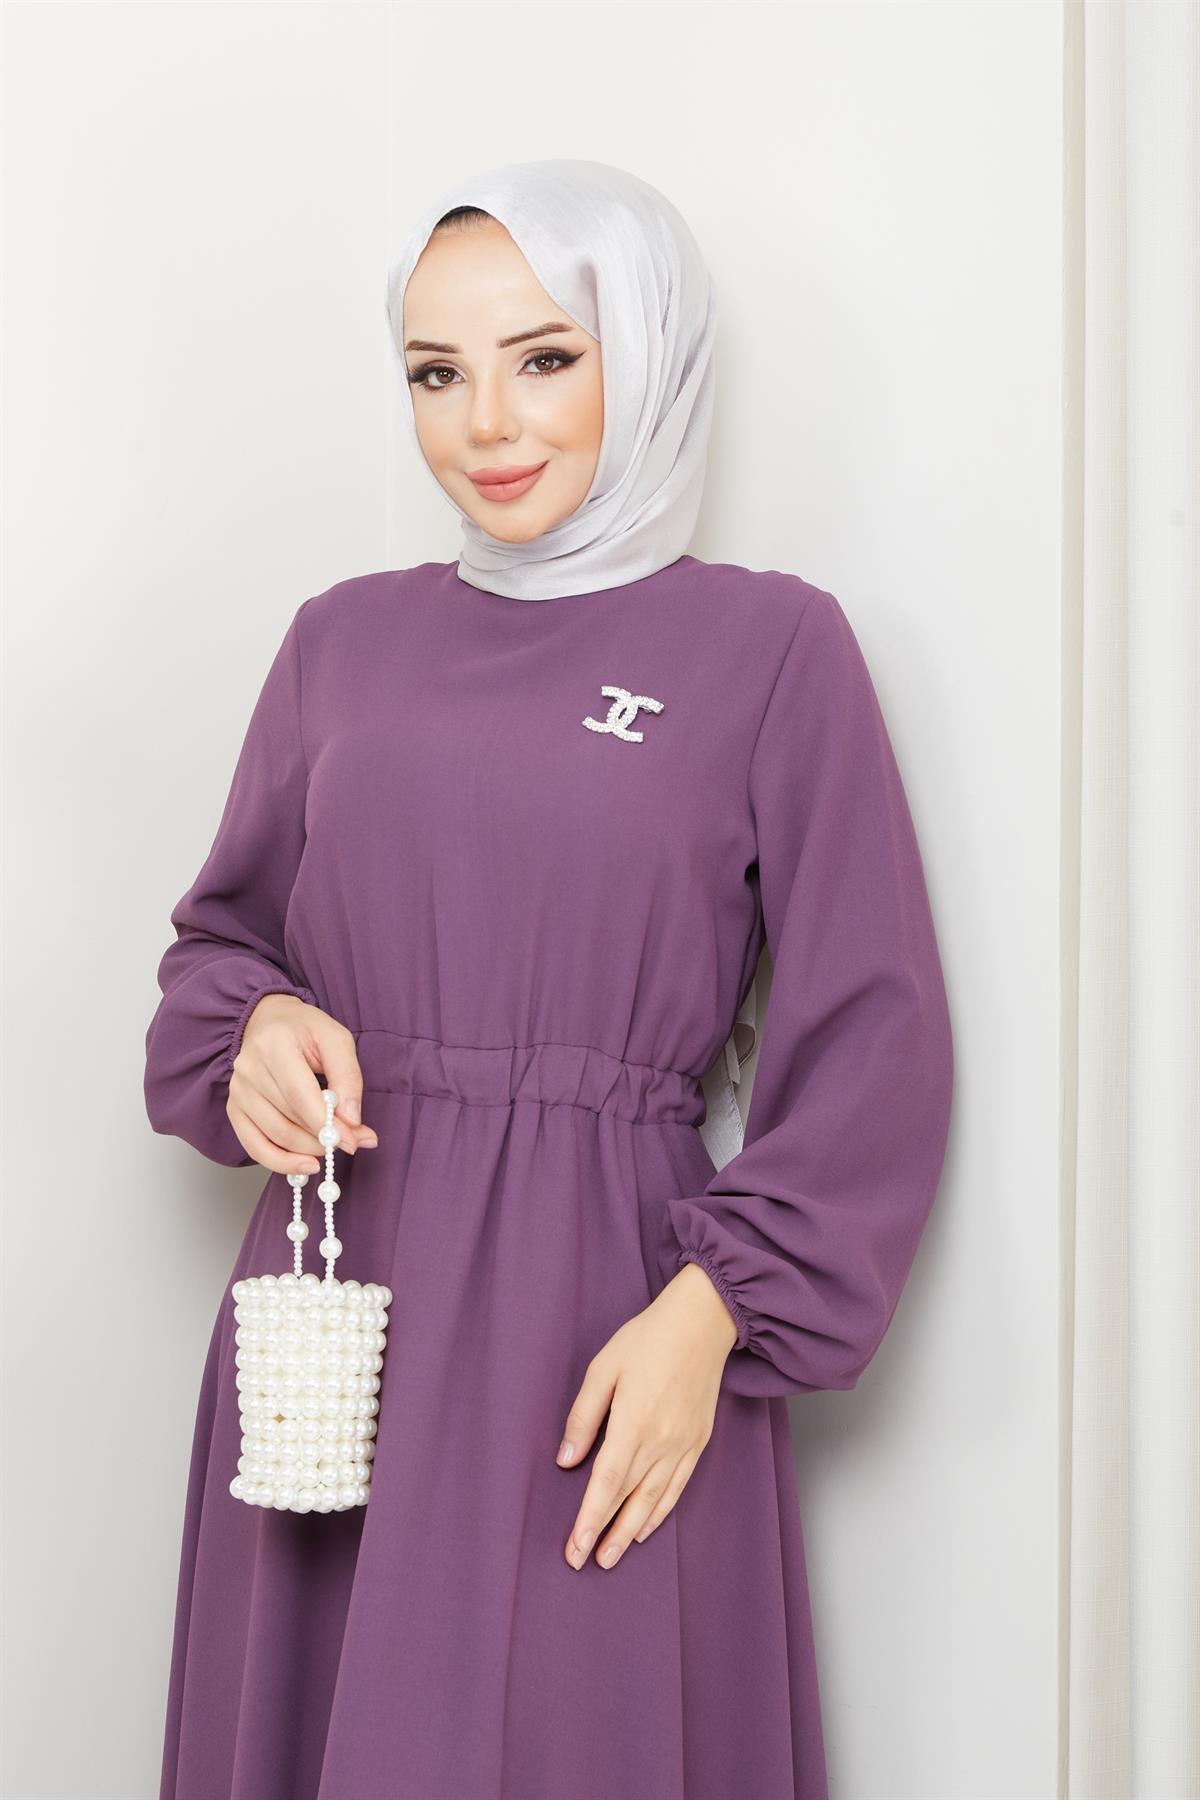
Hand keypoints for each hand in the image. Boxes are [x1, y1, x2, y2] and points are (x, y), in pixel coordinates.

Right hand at [227, 993, 380, 1173]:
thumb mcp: (337, 1040)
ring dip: (308, 1150)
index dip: (326, 1124)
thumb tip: (352, 1121)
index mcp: (274, 1044)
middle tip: (352, 1144)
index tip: (353, 1142)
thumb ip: (348, 1078)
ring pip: (274, 1135)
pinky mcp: (234, 1109)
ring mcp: (238, 1090)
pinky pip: (254, 1146)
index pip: (299, 1095)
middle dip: (323, 1139)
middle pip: (287, 1118)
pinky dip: (280, 1162)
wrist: (270, 1022)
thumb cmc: (306, 1031)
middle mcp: (248, 1067)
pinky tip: (304, 1165)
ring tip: (332, 1148)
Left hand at [557, 1262, 740, 1570]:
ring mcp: (683, 1444)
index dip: (588, 1521)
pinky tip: (646, 1528)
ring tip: (612, 1557)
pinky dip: (661, 1512)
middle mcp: (661, 1442)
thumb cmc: (647, 1339)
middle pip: (628, 1499)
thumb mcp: (604, 1368)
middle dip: (605, 1535)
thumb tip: (566, 1461)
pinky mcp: (699, 1441)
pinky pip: (678, 1487)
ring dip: (631, 1532)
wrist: (702, 1323)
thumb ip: (583, 1417)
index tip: (574, 1550)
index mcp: (633, 1424)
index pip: (605, 1485)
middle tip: (586, 1564)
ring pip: (654, 1500)